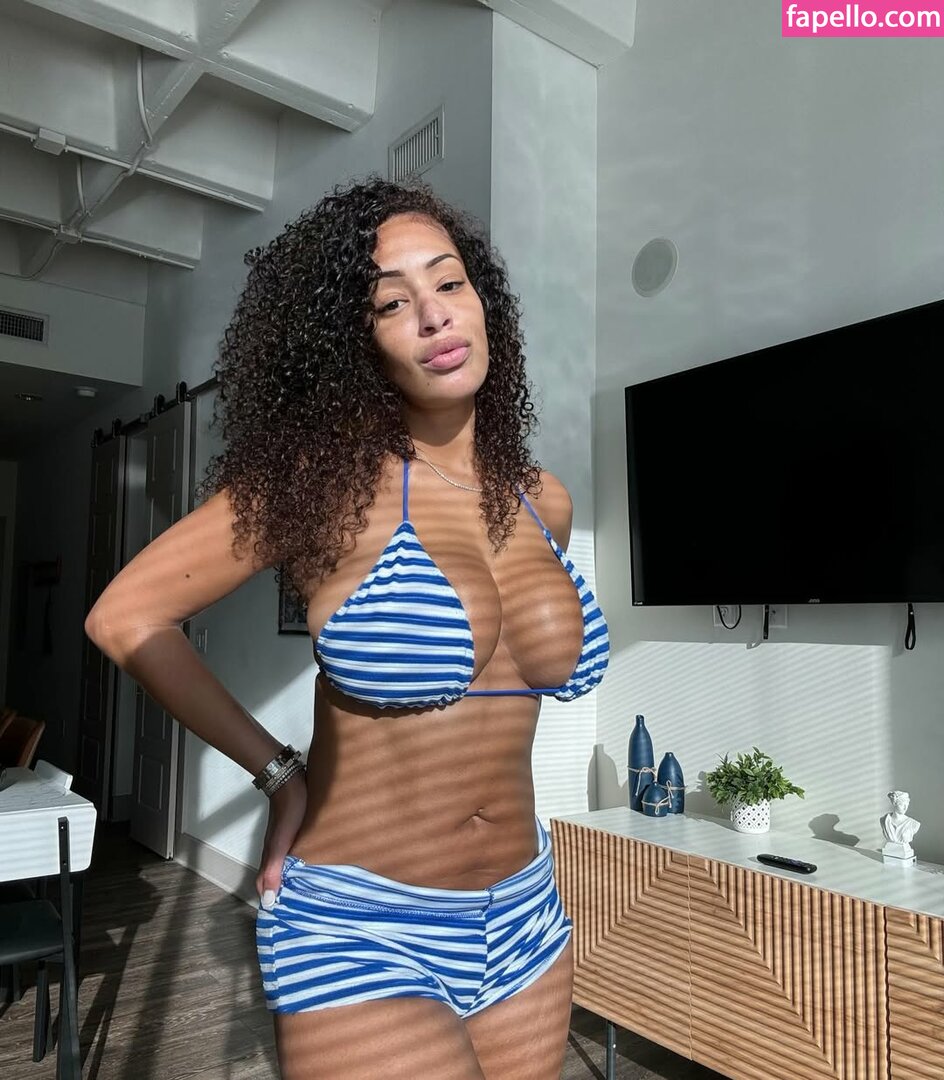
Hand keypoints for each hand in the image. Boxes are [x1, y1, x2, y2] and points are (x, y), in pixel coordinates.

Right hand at [256, 771, 307, 908]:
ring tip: (307, 894)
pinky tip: (312, 867)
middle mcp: (274, 851)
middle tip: (298, 910)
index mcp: (269, 856)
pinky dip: (300, 865)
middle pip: (274, 878)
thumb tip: (268, 899)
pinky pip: (295, 854)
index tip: (281, 919)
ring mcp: (283, 841)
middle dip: (282, 894)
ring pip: (284, 866)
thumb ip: (274, 869)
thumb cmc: (289, 812)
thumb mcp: (281, 843)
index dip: (270, 902)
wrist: (290, 782)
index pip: (265, 886)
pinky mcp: (294, 832)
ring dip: (292, 880)